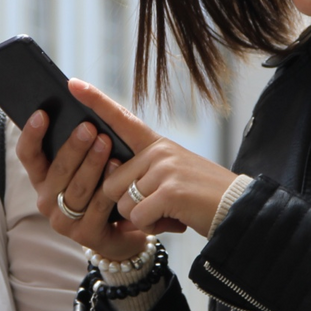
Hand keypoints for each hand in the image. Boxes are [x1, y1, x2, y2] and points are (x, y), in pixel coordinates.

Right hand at [15, 93, 153, 261]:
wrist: (128, 226)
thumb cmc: (105, 184)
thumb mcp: (88, 160)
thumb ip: (80, 137)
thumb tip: (76, 94)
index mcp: (43, 178)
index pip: (28, 155)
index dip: (31, 134)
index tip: (42, 112)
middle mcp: (47, 200)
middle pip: (57, 171)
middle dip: (73, 147)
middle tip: (88, 126)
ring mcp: (64, 221)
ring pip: (76, 188)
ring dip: (91, 164)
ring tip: (106, 142)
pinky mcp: (85, 236)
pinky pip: (96, 207)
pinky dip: (107, 185)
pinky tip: (118, 168)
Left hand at [68, 79, 238, 236]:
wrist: (237, 209)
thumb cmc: (199, 197)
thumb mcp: (171, 176)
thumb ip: (141, 175)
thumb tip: (111, 190)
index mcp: (156, 144)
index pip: (121, 118)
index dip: (95, 101)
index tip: (73, 83)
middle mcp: (158, 151)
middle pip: (111, 182)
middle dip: (127, 204)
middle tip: (158, 207)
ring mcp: (164, 169)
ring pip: (122, 202)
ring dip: (140, 217)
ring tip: (168, 213)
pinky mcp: (169, 191)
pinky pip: (138, 216)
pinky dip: (151, 227)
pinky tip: (172, 220)